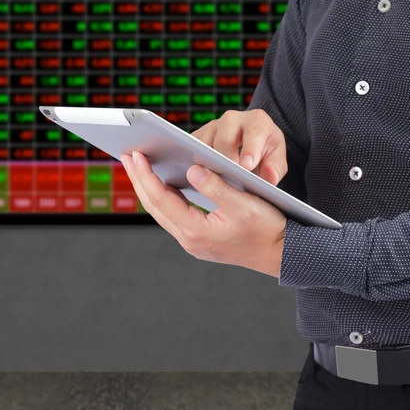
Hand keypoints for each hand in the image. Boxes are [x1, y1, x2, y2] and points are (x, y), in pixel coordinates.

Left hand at [120, 149, 286, 277]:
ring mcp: (193, 242)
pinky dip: (164, 198)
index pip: (161, 199)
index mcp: (197, 231)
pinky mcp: (198, 240)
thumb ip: (216, 186)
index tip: (135, 155)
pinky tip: (161, 183)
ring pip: (161, 212)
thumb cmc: (267, 228)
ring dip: (148, 188)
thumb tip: (192, 169)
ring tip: (138, 166)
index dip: (146, 175)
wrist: (281, 253)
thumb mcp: (244, 203)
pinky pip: (172, 215)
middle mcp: (190, 240)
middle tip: (127, 156)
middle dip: (139, 180)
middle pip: (154, 206)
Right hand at [190, 109, 288, 184]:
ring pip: (205, 145)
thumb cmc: (263, 152)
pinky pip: (191, 149)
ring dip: (209, 164)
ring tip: (214, 181)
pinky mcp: (197, 136)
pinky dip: (194, 163)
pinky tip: (200, 177)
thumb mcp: (275, 160)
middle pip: (225, 140)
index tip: (247, 166)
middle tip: (229, 179)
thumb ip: (275, 169)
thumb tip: (270, 178)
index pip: (254, 133)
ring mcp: (212, 126)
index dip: (250, 149)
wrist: (247, 145)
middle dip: (227, 160)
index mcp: (256, 121)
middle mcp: (232, 119)